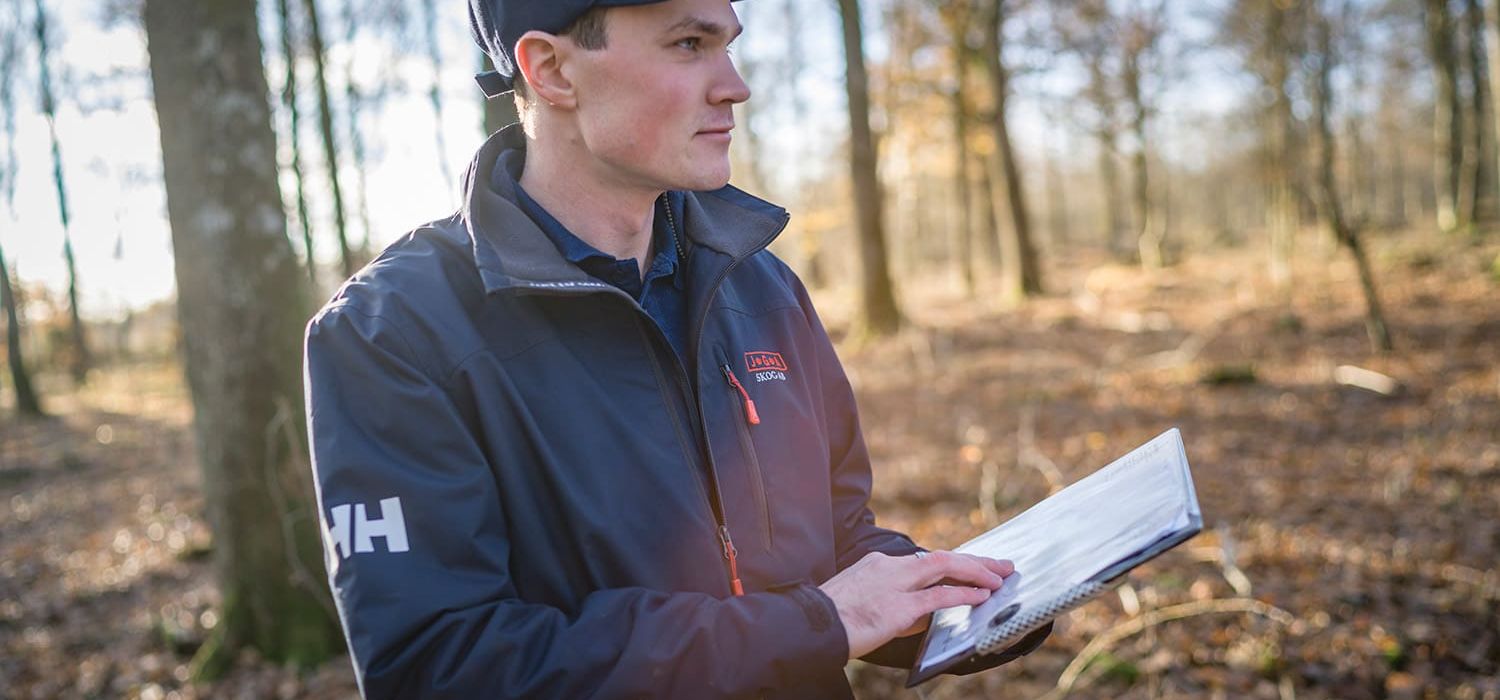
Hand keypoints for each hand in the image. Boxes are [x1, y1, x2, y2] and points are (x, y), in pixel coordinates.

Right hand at [819, 551, 1013, 659]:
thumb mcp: (862, 602)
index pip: (923, 561)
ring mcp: (894, 585)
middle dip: (974, 561)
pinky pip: (939, 597)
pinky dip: (963, 594)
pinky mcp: (897, 607)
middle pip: (941, 557)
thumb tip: (923, 615)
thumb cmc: (830, 619)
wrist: (809, 625)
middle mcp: (889, 568)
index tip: (973, 566)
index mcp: (877, 565)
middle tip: (1001, 565)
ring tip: (999, 578)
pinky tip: (982, 596)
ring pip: (944, 568)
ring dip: (976, 572)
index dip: (953, 564)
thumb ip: (894, 605)